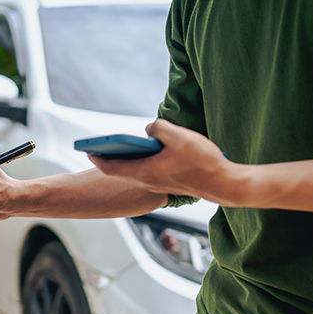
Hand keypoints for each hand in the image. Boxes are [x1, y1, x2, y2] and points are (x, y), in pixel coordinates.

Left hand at [88, 119, 234, 203]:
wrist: (225, 185)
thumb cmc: (202, 163)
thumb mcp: (178, 136)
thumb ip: (158, 128)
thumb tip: (149, 129)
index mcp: (144, 172)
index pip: (111, 167)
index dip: (97, 158)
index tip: (87, 149)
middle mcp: (148, 181)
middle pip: (122, 169)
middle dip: (111, 157)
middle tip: (101, 146)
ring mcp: (159, 183)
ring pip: (137, 170)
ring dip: (129, 158)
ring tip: (125, 144)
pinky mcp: (170, 182)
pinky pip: (150, 171)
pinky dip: (144, 161)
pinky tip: (153, 150)